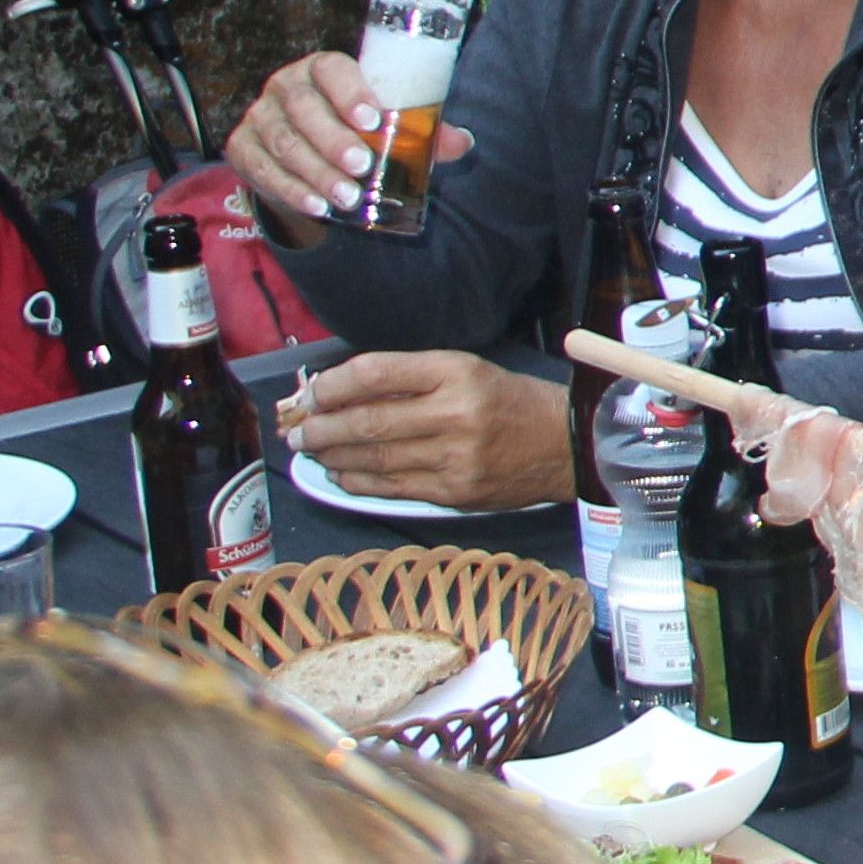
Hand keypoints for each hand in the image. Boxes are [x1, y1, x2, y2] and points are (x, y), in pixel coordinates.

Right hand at [227, 50, 472, 230]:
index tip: (373, 120)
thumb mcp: (388, 126)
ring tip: (347, 196)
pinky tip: (317, 206)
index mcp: (323, 69)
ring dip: (317, 172)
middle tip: (362, 167)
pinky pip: (262, 168)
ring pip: (284, 142)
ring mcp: (260, 115)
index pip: (332, 70)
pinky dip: (291, 189)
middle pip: (303, 108)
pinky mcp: (241, 146)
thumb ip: (423, 131)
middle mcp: (285, 85)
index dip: (350, 92)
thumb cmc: (354, 130)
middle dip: (334, 140)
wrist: (306, 156)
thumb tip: (461, 143)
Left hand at [277, 351, 568, 510]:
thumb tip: (341, 393)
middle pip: (367, 421)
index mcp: (456, 372)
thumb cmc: (509, 402)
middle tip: (295, 431)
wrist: (566, 445)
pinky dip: (357, 480)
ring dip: (332, 455)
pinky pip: (392, 487)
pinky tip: (341, 473)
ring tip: (311, 451)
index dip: (331, 386)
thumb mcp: (466, 371)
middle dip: (320, 427)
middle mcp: (455, 413)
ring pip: (374, 457)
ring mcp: (455, 457)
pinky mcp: (455, 492)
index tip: (312, 393)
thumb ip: (410, 379)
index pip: (374, 374)